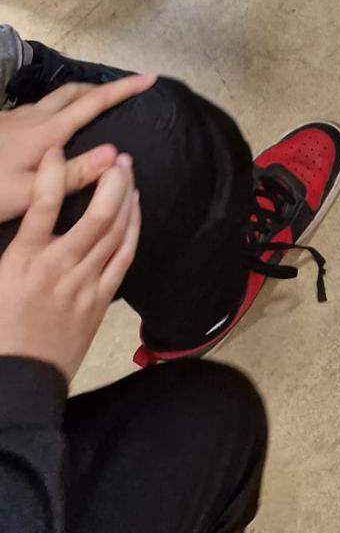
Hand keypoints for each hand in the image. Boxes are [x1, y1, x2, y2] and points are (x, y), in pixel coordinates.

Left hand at [0, 72, 155, 223]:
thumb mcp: (30, 192)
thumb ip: (73, 174)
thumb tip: (117, 154)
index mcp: (49, 131)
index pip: (95, 102)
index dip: (124, 89)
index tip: (150, 78)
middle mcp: (34, 117)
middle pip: (75, 91)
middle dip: (103, 89)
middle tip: (123, 93)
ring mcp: (14, 118)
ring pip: (54, 98)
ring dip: (78, 96)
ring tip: (91, 107)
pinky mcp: (0, 125)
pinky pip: (36, 110)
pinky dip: (55, 110)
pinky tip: (48, 131)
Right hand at [0, 148, 140, 381]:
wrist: (17, 381)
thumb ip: (10, 246)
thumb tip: (21, 217)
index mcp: (22, 260)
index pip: (42, 205)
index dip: (53, 173)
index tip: (57, 151)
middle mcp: (58, 267)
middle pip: (97, 214)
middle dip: (111, 179)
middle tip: (117, 156)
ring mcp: (84, 284)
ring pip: (116, 231)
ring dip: (126, 197)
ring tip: (127, 171)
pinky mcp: (101, 299)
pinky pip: (124, 256)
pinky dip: (133, 227)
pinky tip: (135, 207)